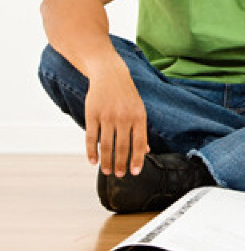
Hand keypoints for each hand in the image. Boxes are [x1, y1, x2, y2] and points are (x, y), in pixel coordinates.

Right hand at [84, 59, 148, 177]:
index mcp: (139, 118)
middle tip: (119, 175)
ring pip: (106, 145)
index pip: (139, 143)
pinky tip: (93, 161)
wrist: (110, 75)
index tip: (135, 172)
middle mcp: (123, 118)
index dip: (137, 159)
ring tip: (107, 171)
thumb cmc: (127, 96)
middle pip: (122, 147)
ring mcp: (107, 116)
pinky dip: (91, 151)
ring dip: (107, 161)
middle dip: (121, 164)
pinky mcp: (92, 114)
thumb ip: (141, 131)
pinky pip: (92, 137)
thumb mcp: (139, 111)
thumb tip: (146, 151)